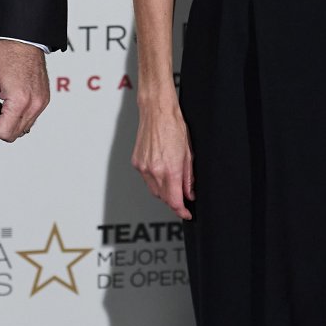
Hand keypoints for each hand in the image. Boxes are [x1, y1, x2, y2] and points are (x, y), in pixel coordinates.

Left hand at [0, 40, 49, 141]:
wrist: (24, 40)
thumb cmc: (6, 55)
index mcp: (20, 101)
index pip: (4, 133)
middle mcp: (35, 105)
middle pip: (15, 134)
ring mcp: (42, 103)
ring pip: (24, 128)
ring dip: (9, 122)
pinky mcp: (44, 99)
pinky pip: (31, 117)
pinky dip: (19, 115)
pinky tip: (9, 102)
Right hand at [132, 97, 193, 218]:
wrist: (157, 111)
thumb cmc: (173, 126)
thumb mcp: (188, 154)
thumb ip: (188, 177)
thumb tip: (189, 192)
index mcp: (169, 169)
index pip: (174, 201)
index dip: (181, 211)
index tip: (186, 213)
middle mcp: (154, 170)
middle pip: (164, 198)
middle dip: (174, 199)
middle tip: (183, 195)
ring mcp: (143, 167)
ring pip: (154, 190)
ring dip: (164, 191)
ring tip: (172, 180)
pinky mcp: (136, 162)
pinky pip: (146, 179)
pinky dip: (154, 180)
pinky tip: (161, 171)